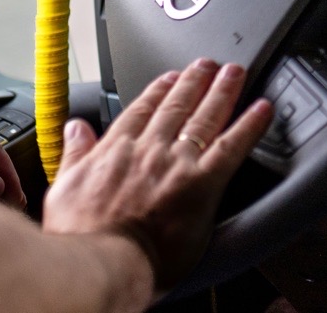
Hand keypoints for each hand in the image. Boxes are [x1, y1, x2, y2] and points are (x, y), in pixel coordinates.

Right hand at [42, 59, 272, 293]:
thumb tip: (75, 130)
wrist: (98, 262)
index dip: (159, 90)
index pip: (141, 110)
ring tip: (234, 73)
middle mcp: (150, 149)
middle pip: (178, 106)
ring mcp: (178, 163)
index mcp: (117, 150)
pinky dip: (250, 125)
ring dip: (223, 91)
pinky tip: (263, 110)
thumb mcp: (63, 189)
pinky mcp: (203, 183)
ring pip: (205, 118)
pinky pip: (233, 146)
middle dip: (195, 81)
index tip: (169, 77)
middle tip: (208, 64)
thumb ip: (73, 154)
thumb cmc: (79, 238)